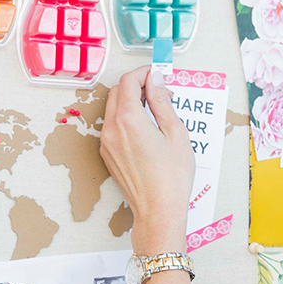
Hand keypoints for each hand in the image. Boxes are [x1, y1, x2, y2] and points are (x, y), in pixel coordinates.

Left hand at [101, 66, 195, 254]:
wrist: (158, 210)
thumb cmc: (172, 176)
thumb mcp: (175, 133)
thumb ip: (162, 102)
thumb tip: (155, 81)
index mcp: (129, 119)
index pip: (129, 82)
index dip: (144, 73)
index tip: (158, 75)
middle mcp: (112, 129)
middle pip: (118, 93)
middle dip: (137, 85)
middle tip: (160, 91)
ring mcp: (106, 143)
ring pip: (114, 110)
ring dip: (131, 102)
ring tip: (156, 111)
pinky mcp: (108, 155)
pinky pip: (114, 127)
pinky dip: (127, 119)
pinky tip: (147, 129)